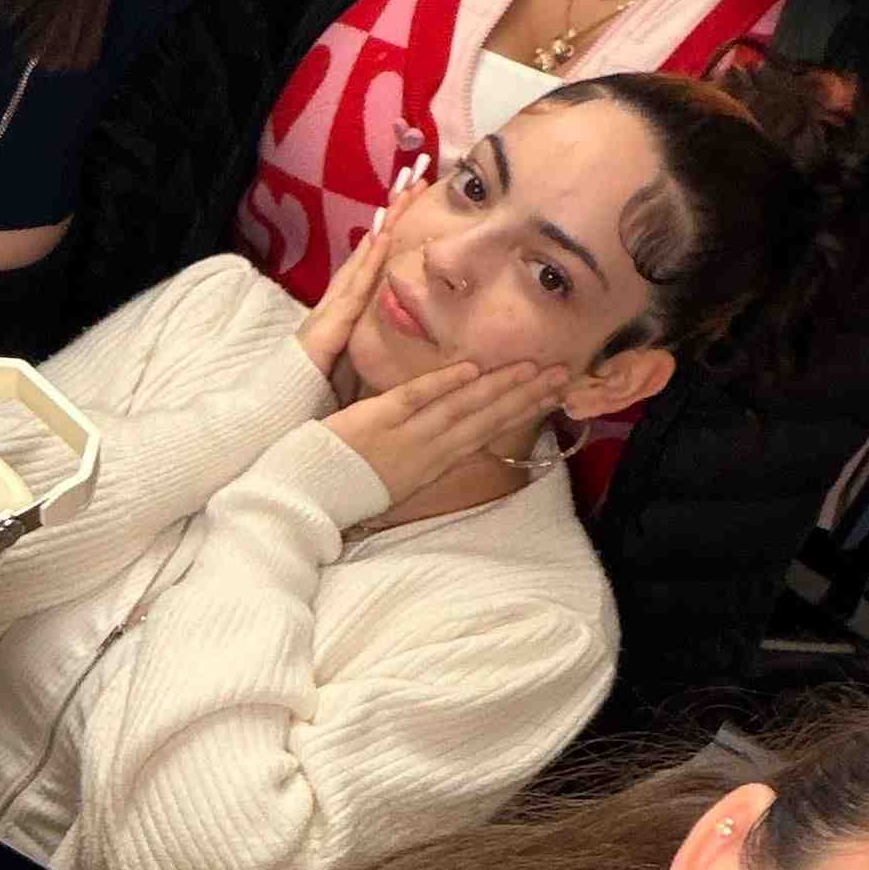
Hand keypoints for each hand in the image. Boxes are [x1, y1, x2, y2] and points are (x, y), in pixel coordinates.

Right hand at [295, 192, 408, 381]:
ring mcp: (330, 310)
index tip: (411, 204)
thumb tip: (391, 342)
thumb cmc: (310, 394)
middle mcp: (336, 302)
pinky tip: (384, 237)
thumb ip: (365, 349)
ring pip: (363, 260)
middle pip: (368, 250)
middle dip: (390, 215)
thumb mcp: (346, 366)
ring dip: (383, 226)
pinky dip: (369, 261)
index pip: (371, 264)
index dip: (389, 232)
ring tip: (403, 193)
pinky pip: (354, 288)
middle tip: (414, 177)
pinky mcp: (327, 325)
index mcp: (342, 311)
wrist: (273, 409)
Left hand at [330, 358, 561, 510]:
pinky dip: (443, 384)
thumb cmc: (346, 487)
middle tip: (564, 375)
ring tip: (533, 367)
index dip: (520, 412)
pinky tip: (471, 369)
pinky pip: (415, 399)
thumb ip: (425, 457)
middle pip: (486, 420)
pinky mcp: (376, 422)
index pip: (486, 434)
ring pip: (460, 408)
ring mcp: (404, 436)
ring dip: (499, 386)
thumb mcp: (397, 480)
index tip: (552, 394)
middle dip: (526, 397)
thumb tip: (452, 439)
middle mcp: (428, 452)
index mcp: (432, 464)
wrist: (304, 501)